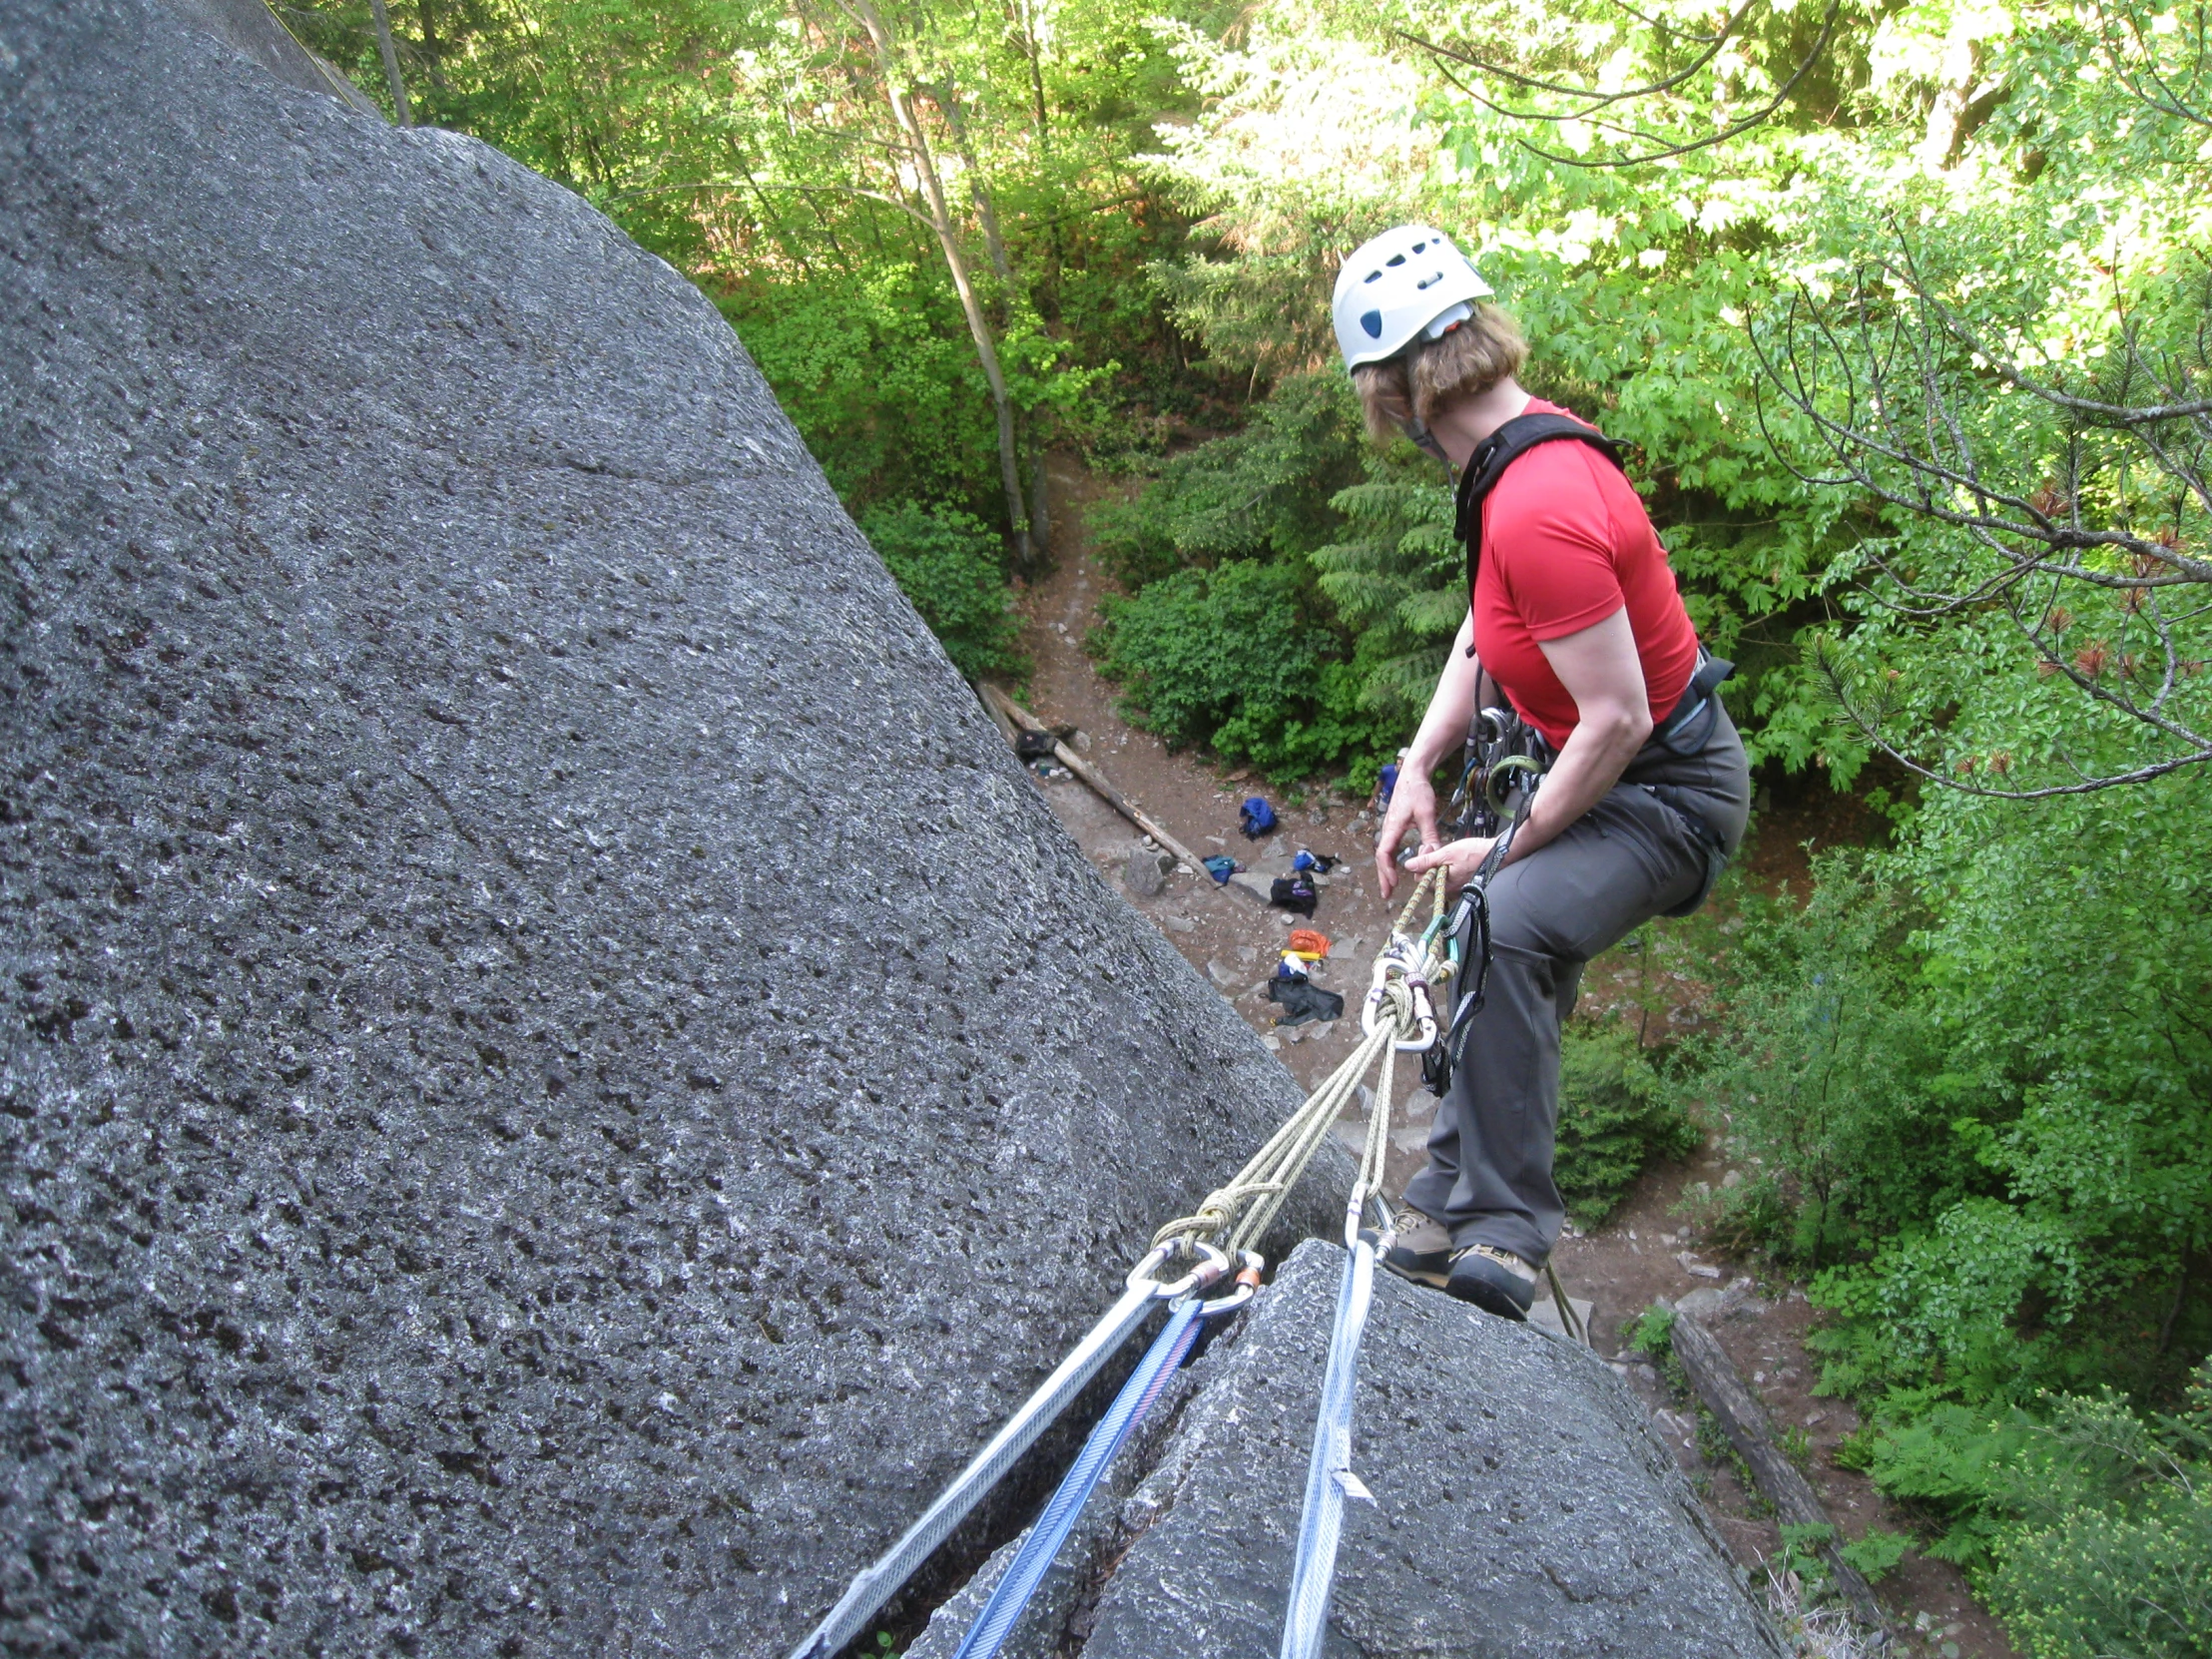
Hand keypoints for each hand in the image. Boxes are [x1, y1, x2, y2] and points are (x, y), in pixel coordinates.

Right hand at [1374, 766, 1439, 899]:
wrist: (1412, 774)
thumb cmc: (1418, 791)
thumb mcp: (1426, 813)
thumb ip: (1430, 834)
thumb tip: (1434, 854)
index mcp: (1392, 827)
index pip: (1384, 853)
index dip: (1387, 870)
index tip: (1394, 883)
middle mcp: (1387, 829)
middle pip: (1381, 857)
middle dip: (1383, 876)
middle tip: (1386, 894)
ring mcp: (1389, 827)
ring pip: (1384, 853)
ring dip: (1385, 870)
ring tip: (1389, 885)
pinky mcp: (1393, 826)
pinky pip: (1388, 847)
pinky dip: (1389, 860)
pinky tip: (1394, 867)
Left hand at [1404, 836, 1497, 893]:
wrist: (1495, 852)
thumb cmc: (1474, 853)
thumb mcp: (1446, 853)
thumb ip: (1427, 861)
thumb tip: (1409, 865)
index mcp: (1443, 886)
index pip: (1420, 878)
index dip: (1421, 862)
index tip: (1428, 850)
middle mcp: (1448, 889)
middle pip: (1428, 876)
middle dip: (1428, 861)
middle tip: (1435, 848)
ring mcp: (1455, 886)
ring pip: (1436, 874)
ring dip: (1436, 861)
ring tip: (1444, 850)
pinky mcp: (1460, 881)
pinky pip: (1445, 874)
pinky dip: (1445, 864)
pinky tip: (1450, 856)